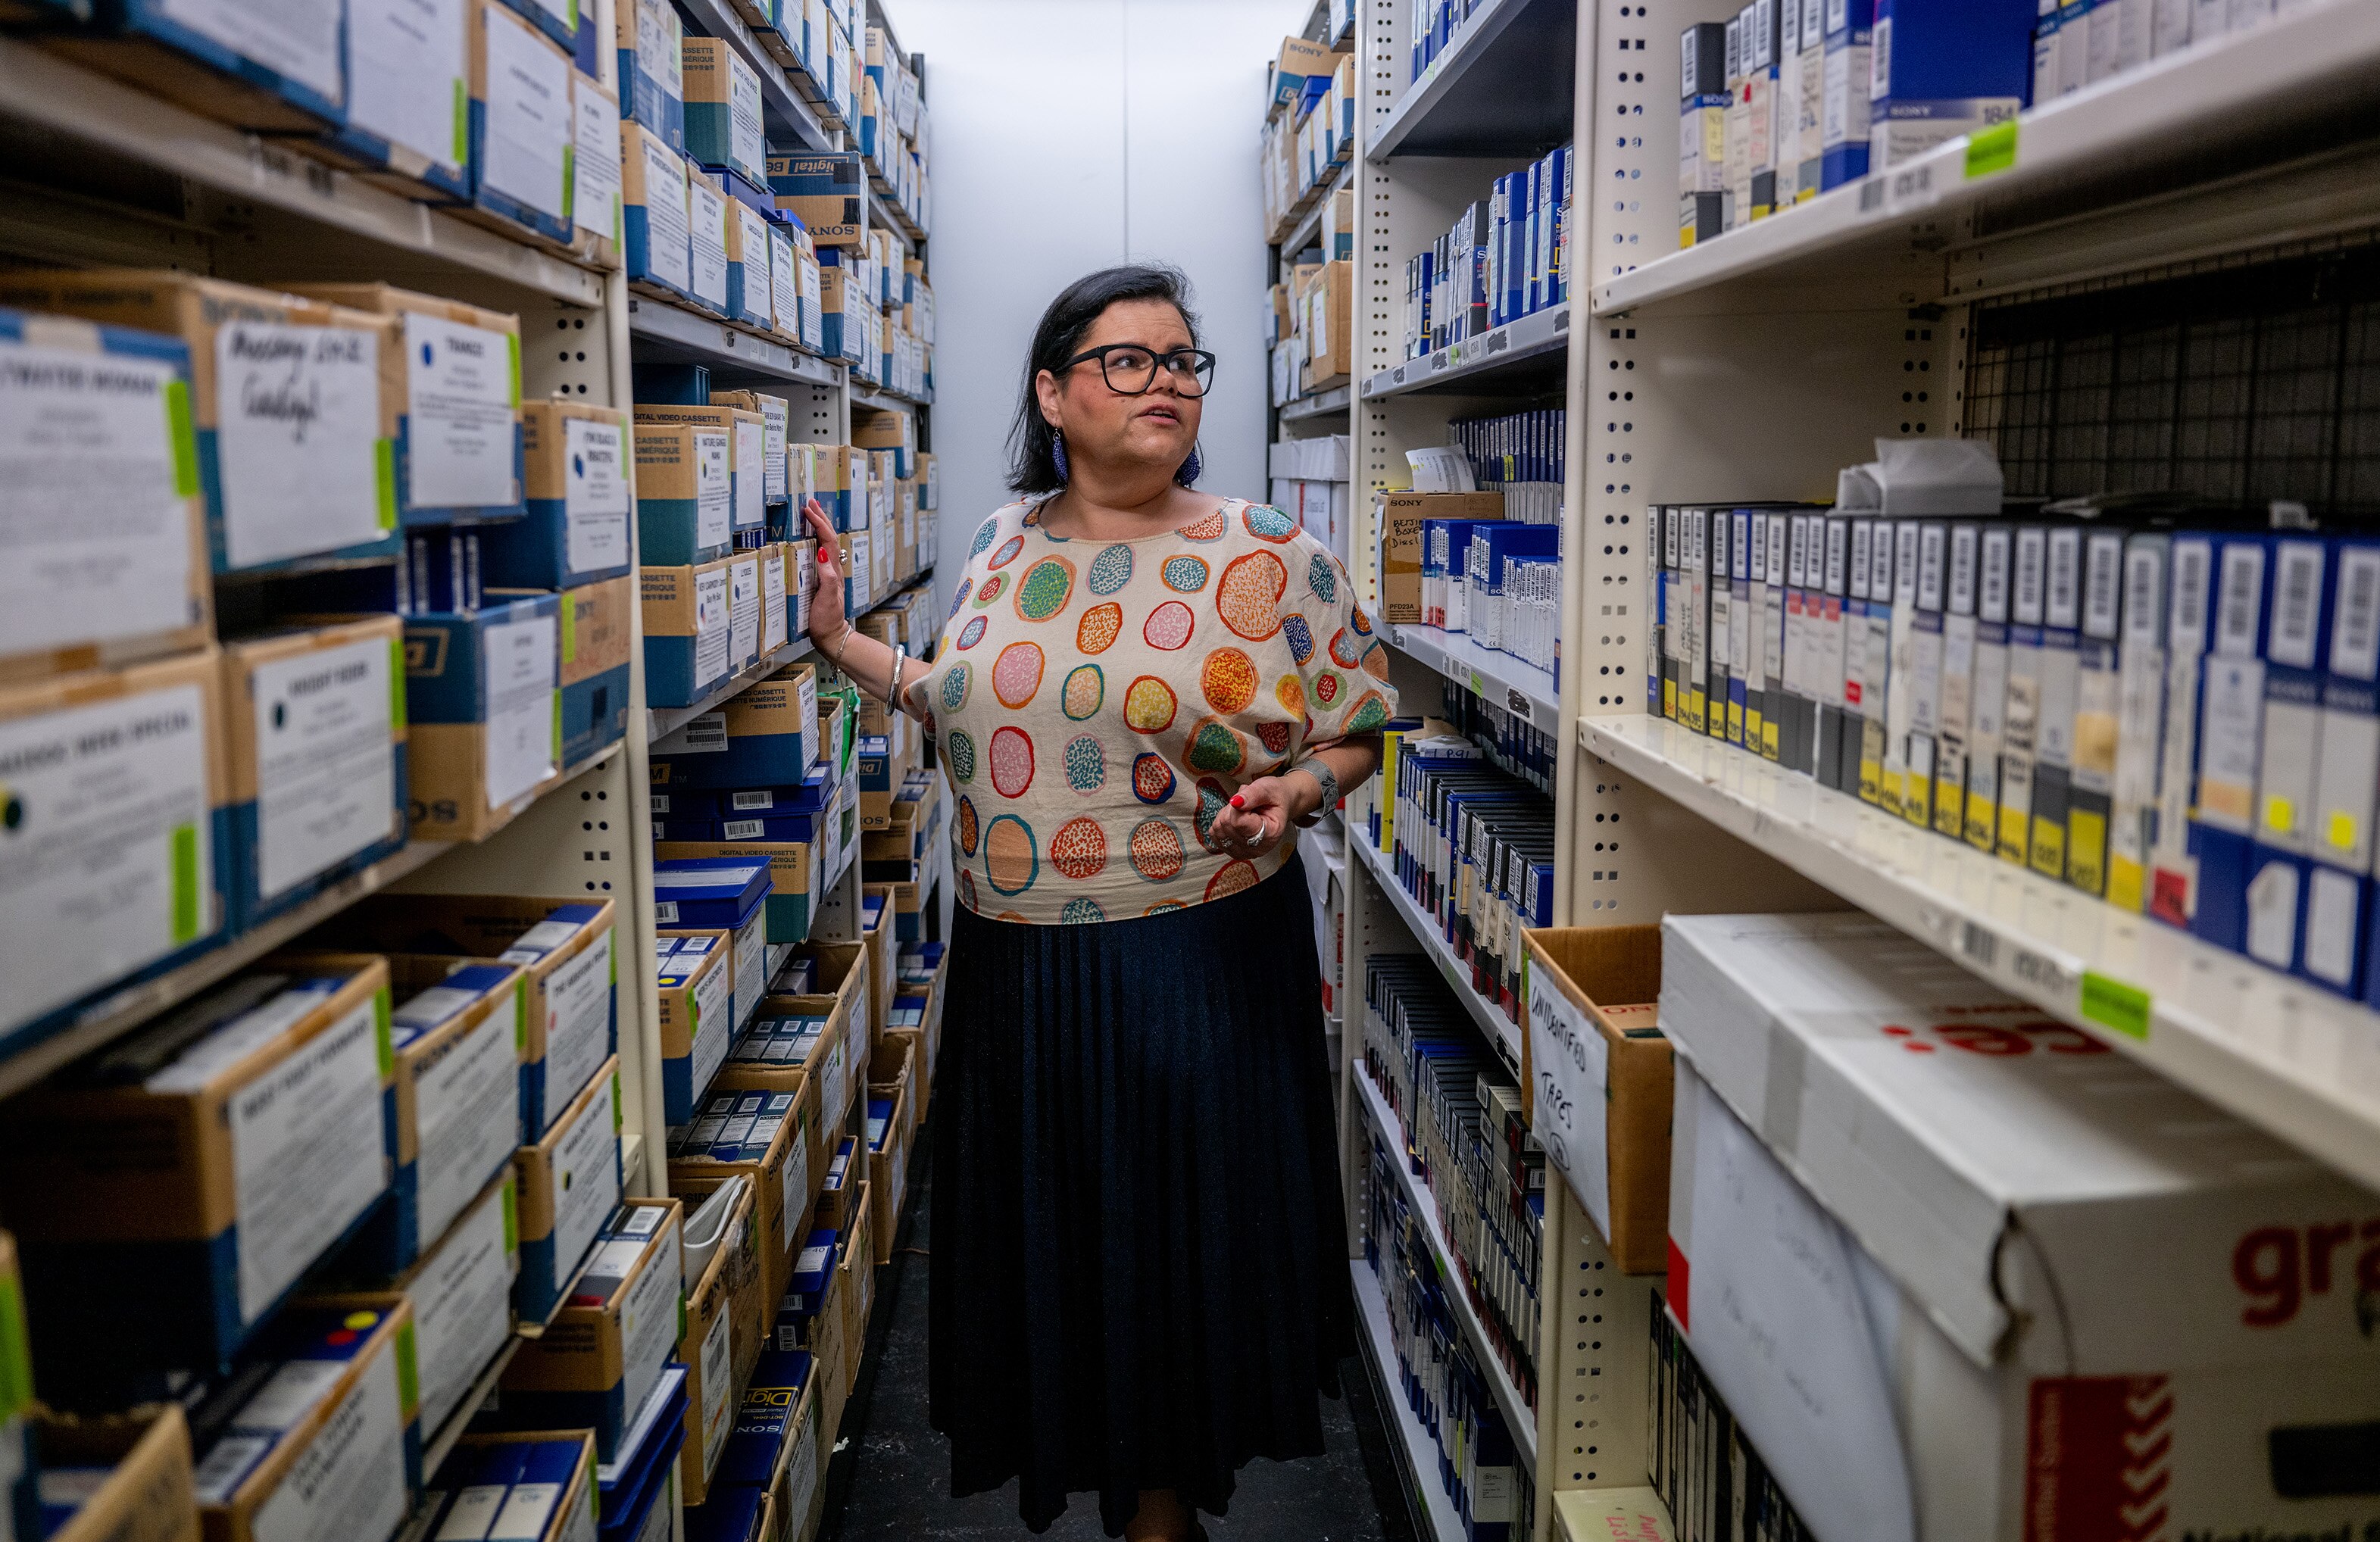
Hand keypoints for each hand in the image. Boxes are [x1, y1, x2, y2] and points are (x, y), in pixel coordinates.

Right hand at [802, 499, 846, 645]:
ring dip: (818, 527)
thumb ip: (827, 577)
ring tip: (810, 514)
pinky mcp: (821, 580)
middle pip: (828, 538)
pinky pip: (818, 554)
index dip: (819, 523)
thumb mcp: (827, 599)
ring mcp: (827, 574)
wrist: (831, 637)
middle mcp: (832, 570)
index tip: (808, 510)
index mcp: (833, 571)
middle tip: (810, 503)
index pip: (827, 540)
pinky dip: (813, 541)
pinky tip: (807, 539)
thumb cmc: (827, 620)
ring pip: (824, 544)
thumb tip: (823, 553)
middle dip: (820, 519)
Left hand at [1208, 774, 1315, 861]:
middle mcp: (1258, 848)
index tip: (1249, 802)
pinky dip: (1220, 823)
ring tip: (1242, 811)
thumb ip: (1252, 794)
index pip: (1239, 822)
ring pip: (1218, 831)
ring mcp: (1246, 852)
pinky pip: (1214, 836)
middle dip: (1232, 809)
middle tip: (1246, 804)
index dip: (1238, 807)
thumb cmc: (1275, 797)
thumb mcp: (1267, 788)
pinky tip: (1235, 819)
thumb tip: (1235, 802)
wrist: (1278, 805)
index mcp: (1271, 833)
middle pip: (1227, 826)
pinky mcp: (1234, 851)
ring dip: (1225, 815)